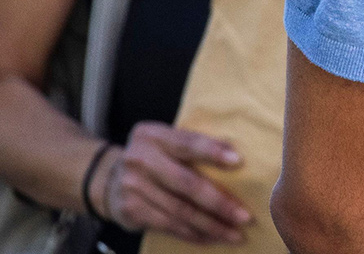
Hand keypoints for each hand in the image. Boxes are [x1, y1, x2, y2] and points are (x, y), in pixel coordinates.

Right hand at [100, 122, 251, 243]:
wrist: (108, 180)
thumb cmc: (155, 158)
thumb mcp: (168, 143)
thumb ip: (194, 146)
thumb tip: (237, 157)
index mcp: (152, 135)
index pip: (187, 143)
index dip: (212, 151)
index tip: (238, 161)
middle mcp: (139, 159)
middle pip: (187, 183)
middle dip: (219, 202)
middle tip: (245, 216)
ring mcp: (132, 186)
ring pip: (180, 211)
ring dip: (212, 225)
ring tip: (236, 234)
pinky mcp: (130, 211)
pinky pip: (169, 225)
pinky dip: (194, 234)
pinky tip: (213, 238)